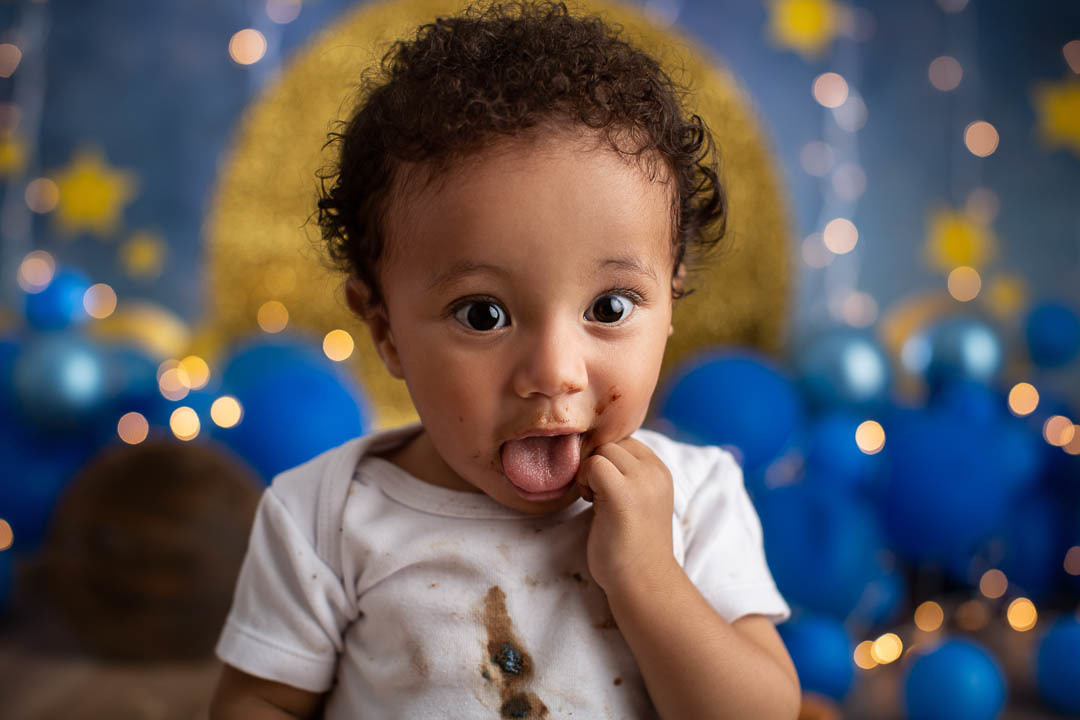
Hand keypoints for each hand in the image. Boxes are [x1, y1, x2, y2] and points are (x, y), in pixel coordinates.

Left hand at [575, 437, 676, 592]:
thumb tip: (590, 449)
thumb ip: (624, 473)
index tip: (603, 487)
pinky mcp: (623, 493)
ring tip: (594, 499)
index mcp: (659, 470)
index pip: (624, 440)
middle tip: (596, 495)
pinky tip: (591, 503)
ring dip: (589, 472)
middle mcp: (655, 471)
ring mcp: (642, 480)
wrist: (643, 582)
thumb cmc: (630, 546)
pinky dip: (585, 480)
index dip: (606, 459)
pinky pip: (594, 465)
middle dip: (596, 464)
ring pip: (602, 449)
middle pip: (611, 441)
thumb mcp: (636, 499)